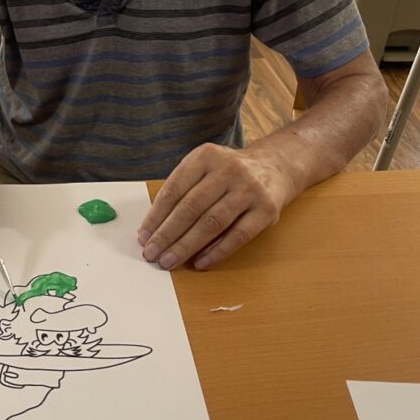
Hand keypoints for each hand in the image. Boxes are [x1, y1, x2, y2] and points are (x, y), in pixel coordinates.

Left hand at [137, 143, 294, 270]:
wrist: (276, 166)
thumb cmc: (229, 172)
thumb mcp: (204, 167)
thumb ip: (182, 190)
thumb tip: (155, 228)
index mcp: (206, 156)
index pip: (174, 189)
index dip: (156, 216)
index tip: (143, 236)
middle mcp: (228, 169)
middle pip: (191, 207)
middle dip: (167, 234)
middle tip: (152, 254)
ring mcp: (249, 189)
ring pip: (212, 223)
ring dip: (187, 246)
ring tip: (170, 261)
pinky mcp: (267, 209)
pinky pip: (238, 236)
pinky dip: (217, 252)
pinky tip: (200, 263)